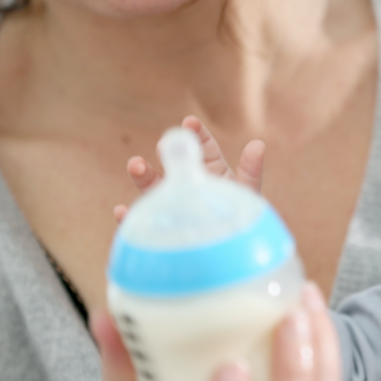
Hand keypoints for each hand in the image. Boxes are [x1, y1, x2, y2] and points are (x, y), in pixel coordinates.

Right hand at [114, 115, 265, 220]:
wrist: (233, 259)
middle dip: (167, 154)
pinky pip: (144, 224)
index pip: (203, 148)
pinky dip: (130, 218)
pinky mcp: (162, 231)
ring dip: (143, 176)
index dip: (197, 134)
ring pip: (154, 188)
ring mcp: (174, 207)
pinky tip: (122, 212)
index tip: (190, 122)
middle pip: (174, 166)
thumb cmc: (244, 225)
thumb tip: (259, 144)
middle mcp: (189, 186)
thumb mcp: (247, 196)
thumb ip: (251, 172)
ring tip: (135, 165)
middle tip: (164, 145)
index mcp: (212, 172)